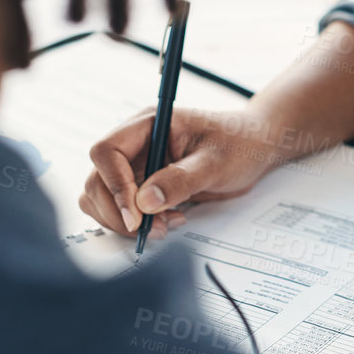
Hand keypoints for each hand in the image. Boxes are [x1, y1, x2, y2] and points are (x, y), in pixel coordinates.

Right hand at [77, 106, 288, 239]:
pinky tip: (168, 221)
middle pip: (98, 180)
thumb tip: (145, 202)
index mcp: (148, 125)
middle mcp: (136, 144)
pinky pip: (122, 209)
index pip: (107, 152)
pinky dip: (137, 223)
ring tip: (165, 225)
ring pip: (102, 198)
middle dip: (119, 211)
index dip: (114, 185)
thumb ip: (181, 180)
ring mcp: (137, 166)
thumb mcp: (216, 162)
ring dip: (126, 221)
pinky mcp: (144, 186)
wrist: (256, 149)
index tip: (136, 214)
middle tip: (153, 228)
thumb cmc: (240, 143)